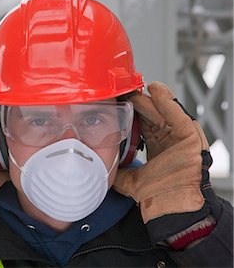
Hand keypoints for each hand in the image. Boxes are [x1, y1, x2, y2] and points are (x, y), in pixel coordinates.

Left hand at [113, 82, 209, 222]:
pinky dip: (167, 103)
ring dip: (152, 100)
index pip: (144, 125)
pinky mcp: (190, 137)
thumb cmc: (155, 196)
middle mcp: (169, 142)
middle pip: (153, 116)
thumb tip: (103, 168)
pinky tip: (156, 90)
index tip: (121, 104)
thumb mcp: (129, 179)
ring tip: (139, 88)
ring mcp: (180, 139)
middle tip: (126, 93)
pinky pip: (178, 116)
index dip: (133, 114)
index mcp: (158, 148)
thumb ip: (117, 171)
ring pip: (165, 113)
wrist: (168, 205)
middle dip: (140, 104)